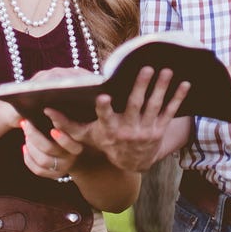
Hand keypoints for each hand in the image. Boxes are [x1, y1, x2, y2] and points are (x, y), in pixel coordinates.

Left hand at [20, 116, 83, 180]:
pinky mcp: (53, 176)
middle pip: (49, 149)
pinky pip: (37, 170)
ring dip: (30, 146)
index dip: (62, 138)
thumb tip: (47, 110)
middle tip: (26, 123)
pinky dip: (28, 158)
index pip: (70, 144)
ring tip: (26, 134)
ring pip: (42, 160)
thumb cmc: (66, 133)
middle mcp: (70, 159)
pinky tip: (24, 147)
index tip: (52, 129)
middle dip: (34, 135)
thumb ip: (60, 121)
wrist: (71, 154)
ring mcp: (61, 169)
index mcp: (76, 146)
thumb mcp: (67, 127)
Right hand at [50, 66, 192, 172]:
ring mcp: (146, 131)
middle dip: (141, 87)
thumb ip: (67, 124)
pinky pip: (170, 111)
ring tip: (166, 70)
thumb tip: (46, 110)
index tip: (103, 95)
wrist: (132, 162)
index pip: (105, 117)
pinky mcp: (160, 130)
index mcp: (109, 129)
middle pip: (135, 106)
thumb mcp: (86, 136)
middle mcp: (128, 131)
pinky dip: (178, 97)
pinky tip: (185, 83)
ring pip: (155, 106)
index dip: (104, 108)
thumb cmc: (105, 141)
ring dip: (162, 88)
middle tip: (145, 69)